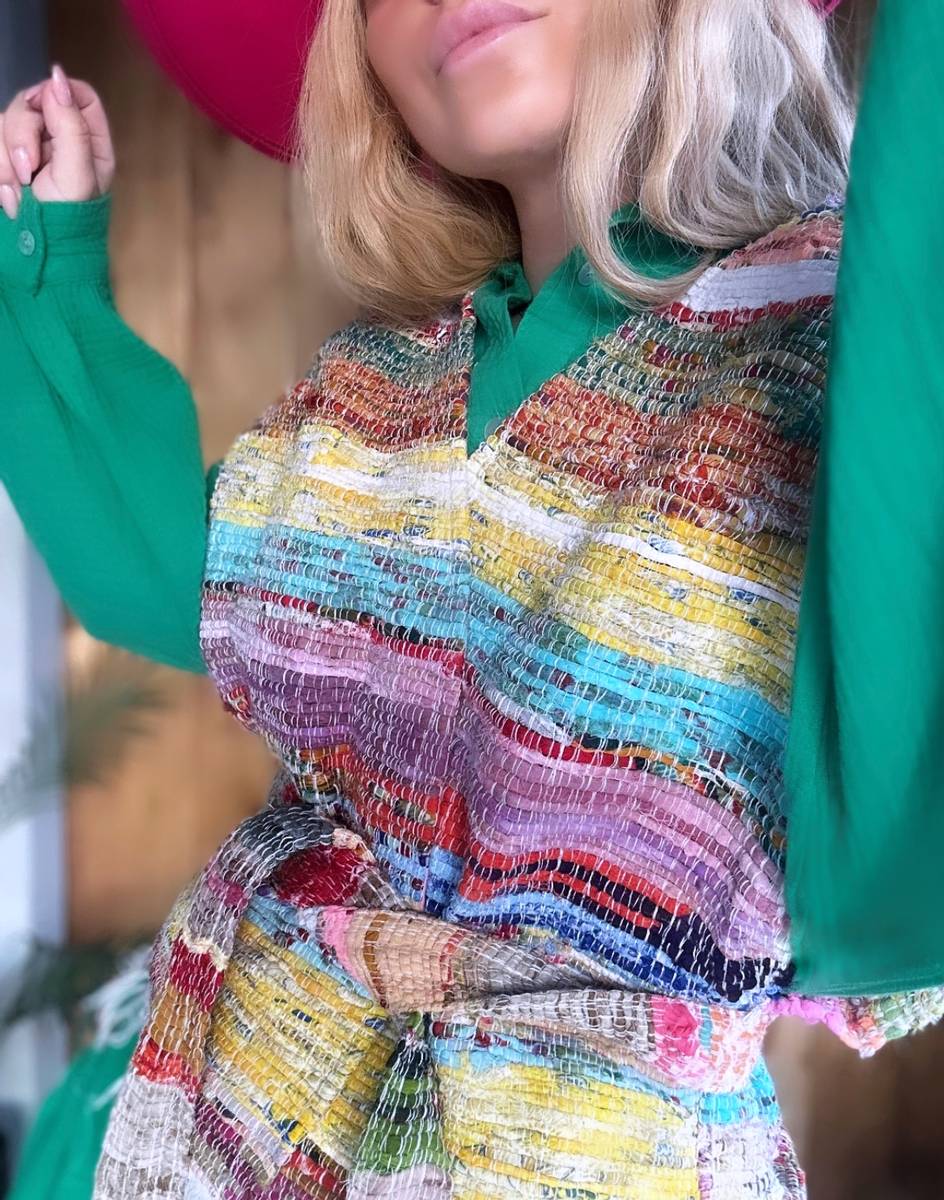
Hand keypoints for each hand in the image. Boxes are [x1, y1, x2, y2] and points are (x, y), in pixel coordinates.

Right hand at [0, 62, 115, 219]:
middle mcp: (61, 139)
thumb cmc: (65, 221)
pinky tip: (8, 198)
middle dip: (22, 136)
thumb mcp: (75, 174)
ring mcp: (32, 148)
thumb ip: (70, 126)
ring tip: (17, 195)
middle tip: (27, 172)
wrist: (36, 254)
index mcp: (89, 142)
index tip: (44, 112)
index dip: (56, 95)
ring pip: (5, 121)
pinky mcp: (7, 159)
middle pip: (33, 102)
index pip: (76, 93)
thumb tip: (57, 77)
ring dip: (5, 160)